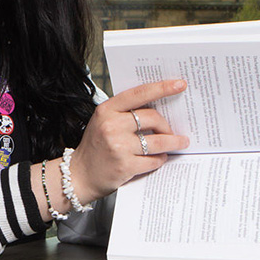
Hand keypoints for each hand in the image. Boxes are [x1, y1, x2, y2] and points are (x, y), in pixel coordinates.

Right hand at [68, 79, 189, 202]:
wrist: (79, 175)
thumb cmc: (95, 146)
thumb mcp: (103, 121)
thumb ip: (125, 112)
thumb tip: (158, 106)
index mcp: (107, 110)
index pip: (139, 94)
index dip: (162, 88)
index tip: (179, 84)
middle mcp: (111, 126)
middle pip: (153, 118)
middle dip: (167, 125)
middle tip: (173, 130)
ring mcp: (118, 146)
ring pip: (158, 141)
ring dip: (173, 142)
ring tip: (180, 142)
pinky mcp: (125, 166)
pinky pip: (153, 160)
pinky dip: (160, 159)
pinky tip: (161, 158)